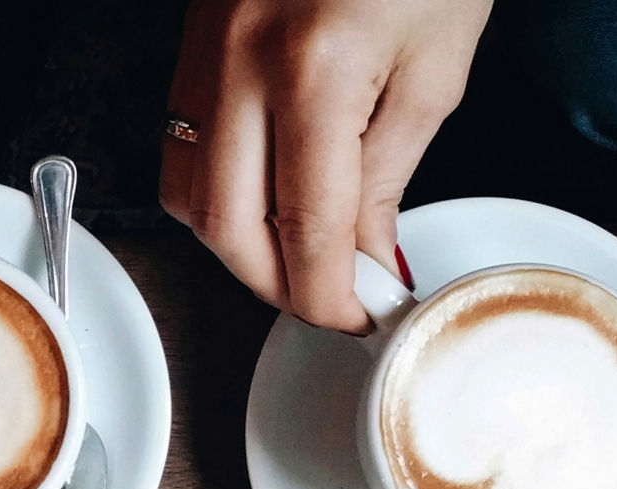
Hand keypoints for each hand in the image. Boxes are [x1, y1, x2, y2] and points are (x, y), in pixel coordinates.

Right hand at [160, 0, 491, 331]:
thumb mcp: (435, 64)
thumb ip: (389, 172)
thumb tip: (366, 258)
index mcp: (316, 70)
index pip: (309, 231)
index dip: (334, 296)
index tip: (362, 315)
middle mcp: (241, 63)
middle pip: (228, 232)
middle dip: (280, 287)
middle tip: (332, 297)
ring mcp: (203, 52)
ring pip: (189, 198)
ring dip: (239, 248)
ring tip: (298, 254)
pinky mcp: (190, 44)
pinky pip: (181, 147)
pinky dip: (216, 195)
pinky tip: (263, 198)